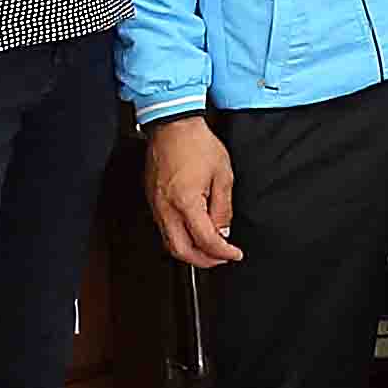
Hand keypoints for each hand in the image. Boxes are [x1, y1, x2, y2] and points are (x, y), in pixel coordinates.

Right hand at [144, 116, 243, 267]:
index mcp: (186, 202)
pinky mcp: (152, 201)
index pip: (205, 240)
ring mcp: (156, 206)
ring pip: (169, 243)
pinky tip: (194, 234)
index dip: (223, 252)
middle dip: (204, 261)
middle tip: (222, 258)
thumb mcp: (223, 175)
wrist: (173, 126)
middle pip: (181, 251)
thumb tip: (223, 232)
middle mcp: (166, 208)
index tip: (234, 254)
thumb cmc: (197, 144)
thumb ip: (224, 208)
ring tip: (210, 249)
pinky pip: (164, 229)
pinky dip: (180, 239)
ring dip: (191, 252)